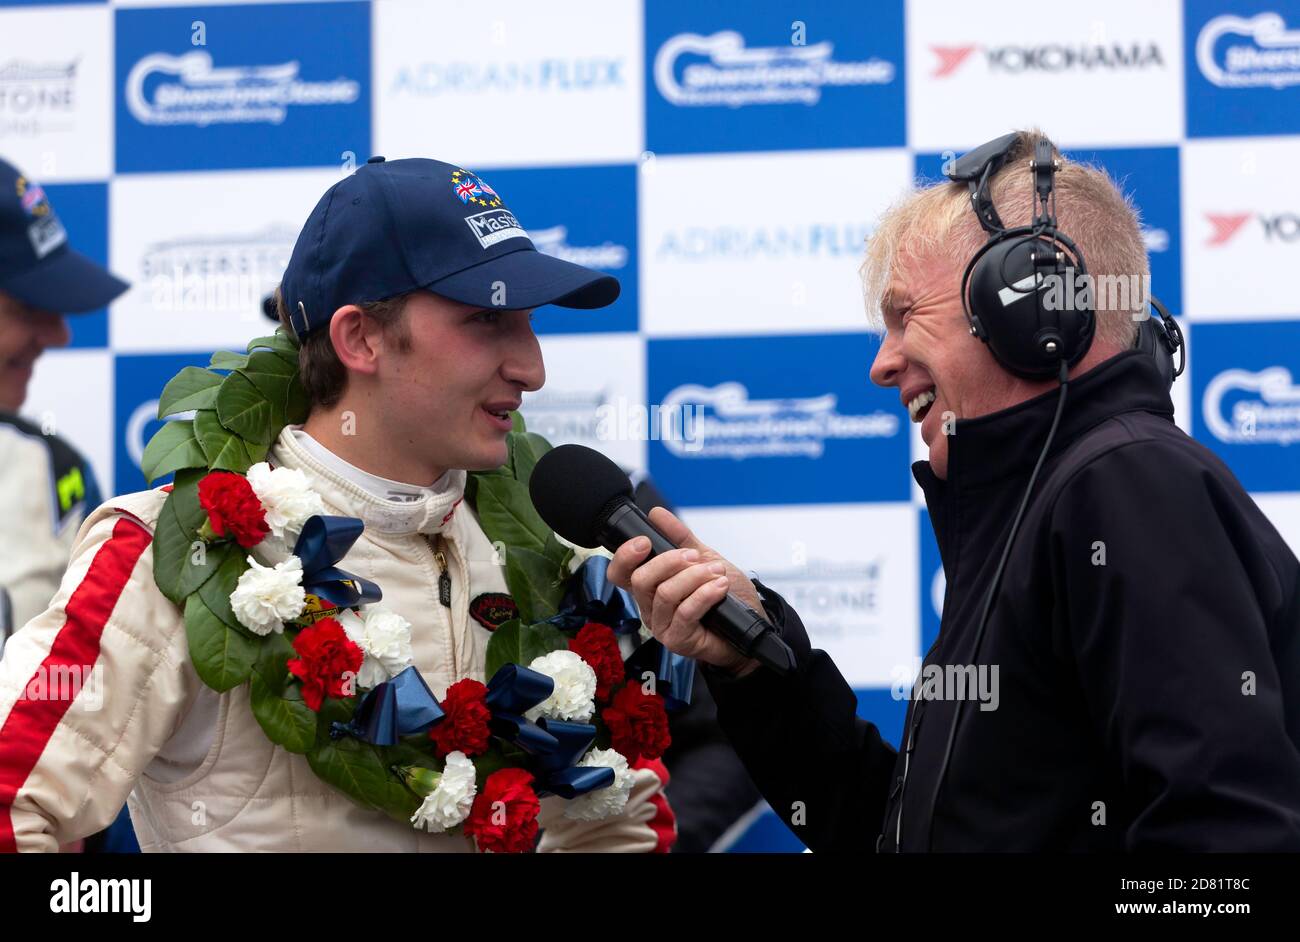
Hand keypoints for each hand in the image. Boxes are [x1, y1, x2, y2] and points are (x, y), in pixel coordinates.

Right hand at [606, 507, 761, 677]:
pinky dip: (705, 594)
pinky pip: (685, 612)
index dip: (625, 556)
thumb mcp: (703, 559)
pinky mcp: (678, 640)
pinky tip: (719, 587)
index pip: (620, 573)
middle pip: (640, 580)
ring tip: (717, 572)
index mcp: (649, 588)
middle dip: (669, 562)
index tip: (646, 541)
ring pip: (665, 594)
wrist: (750, 623)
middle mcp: (650, 607)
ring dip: (694, 577)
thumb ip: (680, 538)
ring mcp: (662, 626)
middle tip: (695, 556)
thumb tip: (656, 514)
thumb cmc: (724, 596)